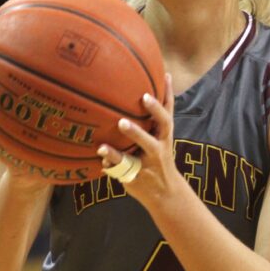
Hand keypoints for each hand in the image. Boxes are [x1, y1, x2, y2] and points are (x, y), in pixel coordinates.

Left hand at [96, 74, 178, 205]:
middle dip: (156, 109)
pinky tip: (101, 150)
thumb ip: (146, 127)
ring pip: (147, 144)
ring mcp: (153, 159)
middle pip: (164, 123)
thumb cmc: (156, 162)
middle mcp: (162, 144)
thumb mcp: (157, 143)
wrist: (167, 195)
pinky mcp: (140, 173)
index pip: (169, 111)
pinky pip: (124, 164)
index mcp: (165, 135)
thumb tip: (121, 101)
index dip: (168, 93)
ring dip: (135, 133)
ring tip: (122, 123)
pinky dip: (112, 156)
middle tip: (145, 96)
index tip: (166, 75)